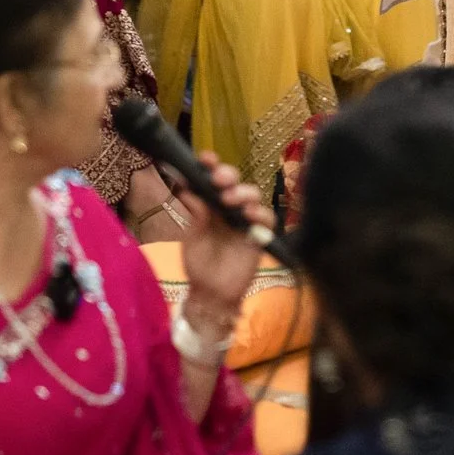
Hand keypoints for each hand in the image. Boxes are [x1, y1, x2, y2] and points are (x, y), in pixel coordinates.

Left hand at [177, 152, 270, 332]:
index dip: (210, 164)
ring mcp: (245, 219)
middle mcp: (228, 206)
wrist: (212, 295)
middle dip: (227, 174)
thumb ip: (194, 213)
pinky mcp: (260, 234)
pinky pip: (267, 217)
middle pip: (234, 180)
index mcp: (209, 203)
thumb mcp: (191, 237)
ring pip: (252, 194)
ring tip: (230, 199)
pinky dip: (260, 213)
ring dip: (242, 192)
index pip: (210, 177)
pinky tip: (249, 215)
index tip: (205, 159)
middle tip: (218, 180)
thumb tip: (186, 186)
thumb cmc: (199, 265)